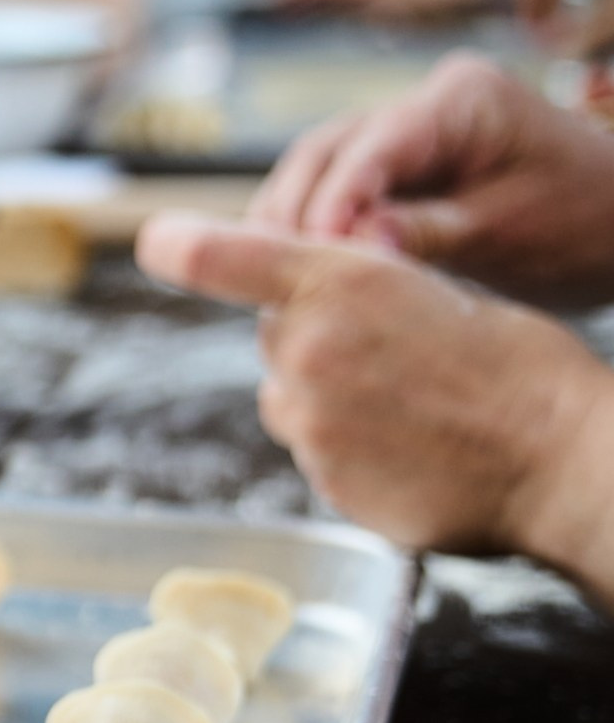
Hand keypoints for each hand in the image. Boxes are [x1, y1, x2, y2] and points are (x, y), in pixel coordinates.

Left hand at [137, 213, 613, 560]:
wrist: (566, 460)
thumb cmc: (521, 368)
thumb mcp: (436, 292)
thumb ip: (356, 292)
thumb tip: (298, 305)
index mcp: (339, 283)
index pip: (221, 256)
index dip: (184, 245)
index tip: (156, 240)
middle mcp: (306, 350)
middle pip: (276, 337)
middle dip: (316, 339)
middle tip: (397, 354)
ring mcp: (309, 424)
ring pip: (292, 400)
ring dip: (332, 399)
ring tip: (418, 407)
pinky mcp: (323, 483)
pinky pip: (319, 456)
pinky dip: (352, 451)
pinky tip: (416, 449)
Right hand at [248, 53, 613, 308]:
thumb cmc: (585, 223)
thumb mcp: (513, 230)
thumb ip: (431, 230)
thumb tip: (351, 245)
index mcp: (464, 98)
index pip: (374, 144)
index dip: (332, 199)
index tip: (304, 255)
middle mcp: (422, 103)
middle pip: (326, 151)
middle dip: (293, 212)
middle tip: (267, 272)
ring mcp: (403, 133)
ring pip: (317, 171)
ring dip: (288, 223)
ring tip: (265, 277)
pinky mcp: (393, 169)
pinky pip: (334, 193)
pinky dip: (309, 231)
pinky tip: (289, 272)